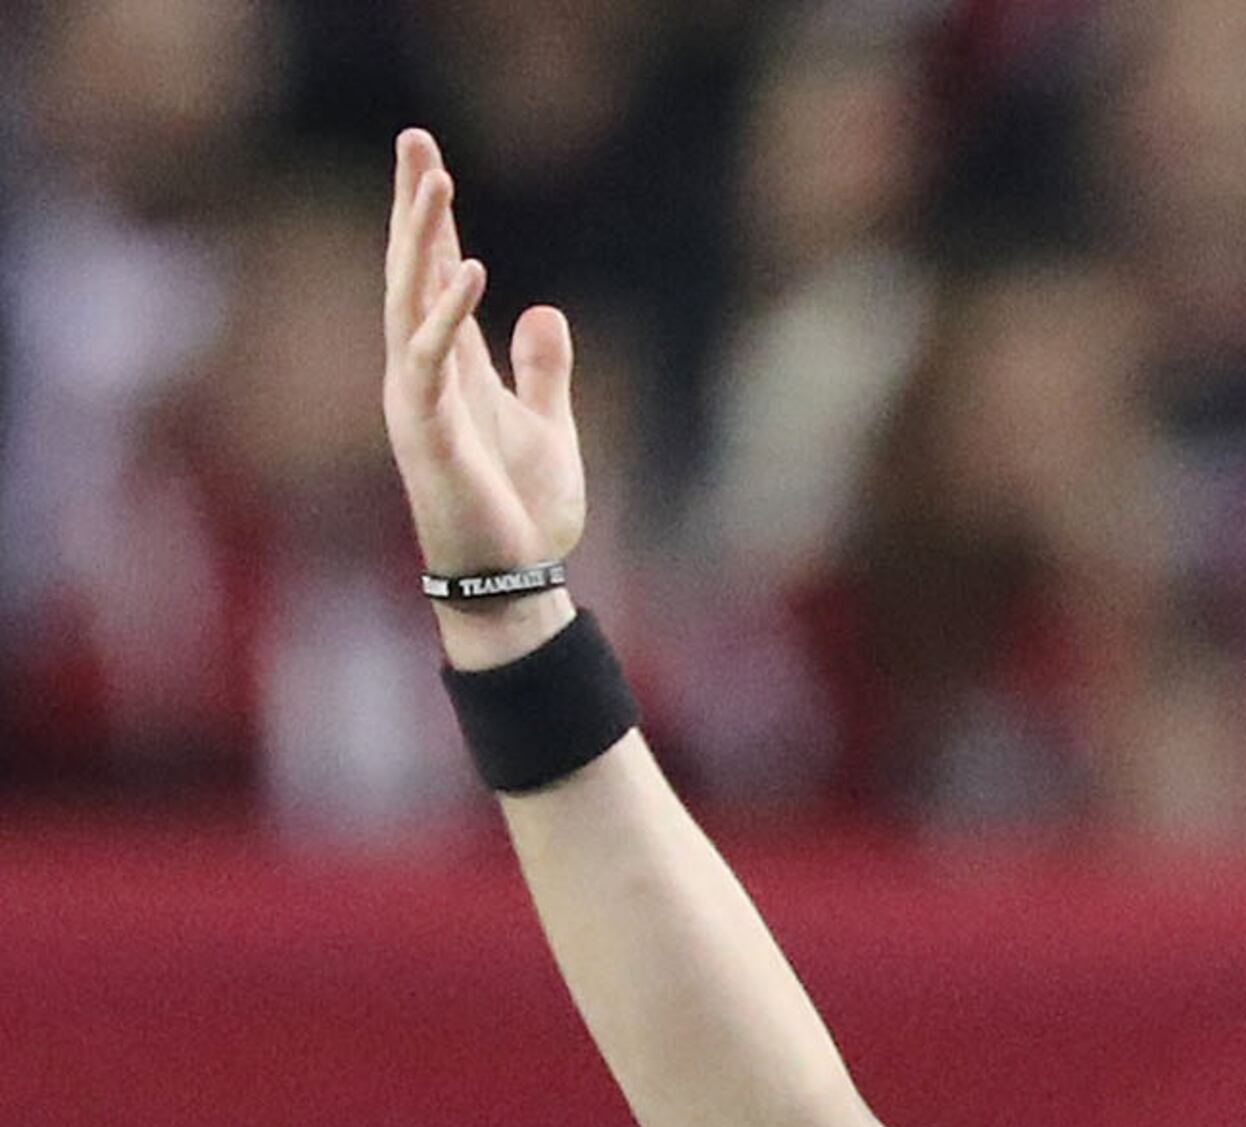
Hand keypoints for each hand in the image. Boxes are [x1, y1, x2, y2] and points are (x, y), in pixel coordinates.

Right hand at [381, 129, 586, 667]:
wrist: (512, 582)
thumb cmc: (522, 512)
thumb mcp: (547, 426)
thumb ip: (541, 369)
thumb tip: (543, 308)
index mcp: (453, 368)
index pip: (438, 275)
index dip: (434, 220)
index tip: (431, 161)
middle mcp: (424, 372)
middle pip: (413, 270)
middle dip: (416, 204)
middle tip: (415, 137)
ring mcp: (420, 398)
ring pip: (411, 300)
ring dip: (421, 239)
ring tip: (435, 179)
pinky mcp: (429, 430)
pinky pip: (433, 358)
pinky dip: (448, 313)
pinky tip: (469, 267)